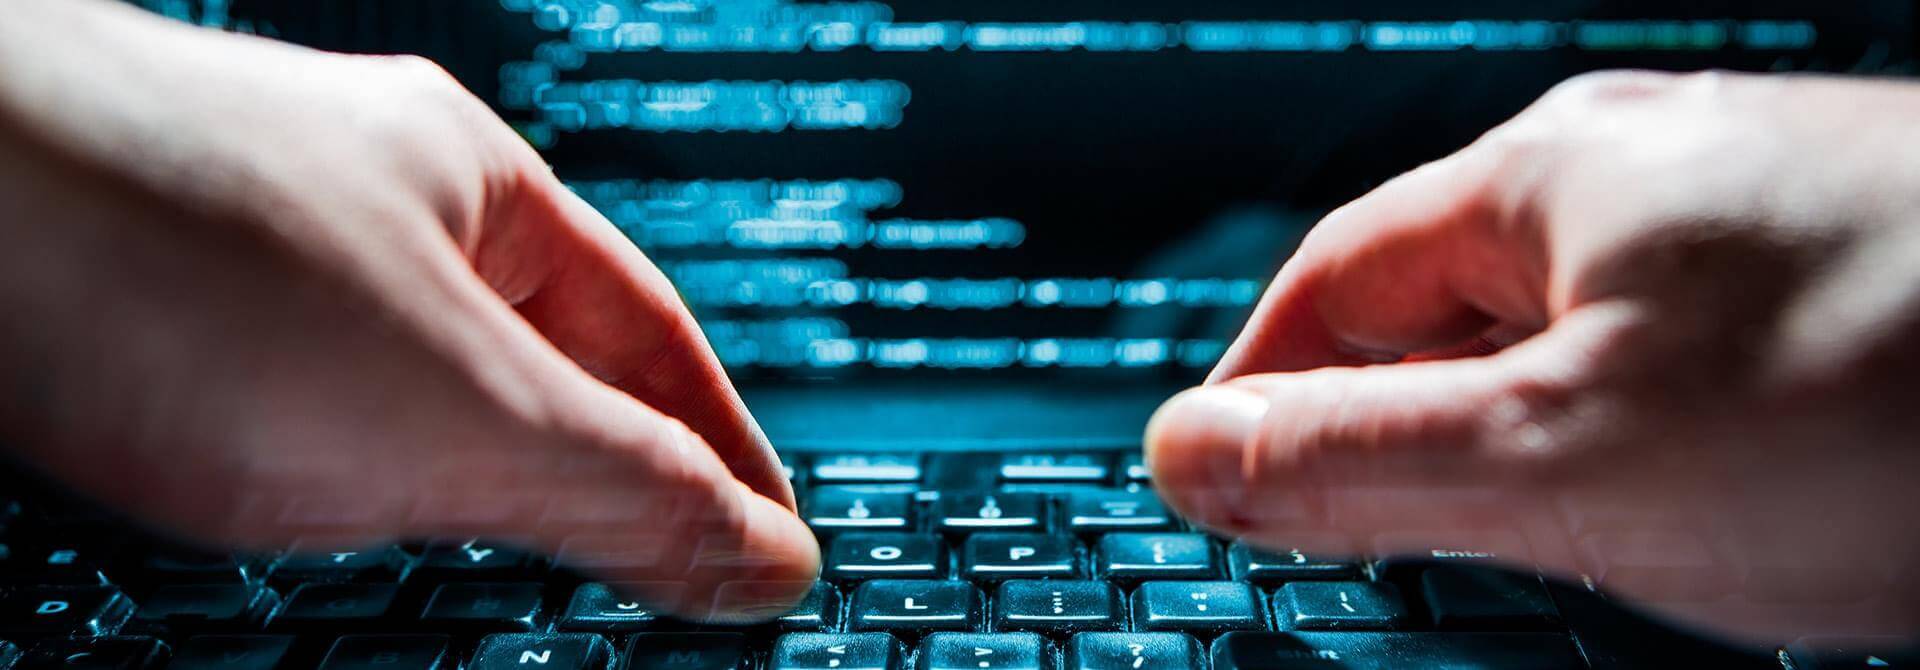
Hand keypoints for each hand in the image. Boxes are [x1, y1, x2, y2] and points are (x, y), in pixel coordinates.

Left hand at [0, 1, 814, 620]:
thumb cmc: (152, 247)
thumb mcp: (454, 414)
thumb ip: (623, 495)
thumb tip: (767, 566)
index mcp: (476, 190)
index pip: (657, 344)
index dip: (727, 457)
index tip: (773, 552)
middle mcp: (361, 204)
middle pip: (539, 361)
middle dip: (609, 472)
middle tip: (667, 576)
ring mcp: (240, 249)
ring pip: (405, 389)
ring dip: (472, 483)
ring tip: (523, 569)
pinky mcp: (132, 309)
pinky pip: (284, 411)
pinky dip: (338, 483)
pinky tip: (325, 523)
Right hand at [1147, 70, 1919, 640]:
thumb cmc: (1904, 399)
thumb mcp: (1572, 462)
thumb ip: (1357, 461)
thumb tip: (1189, 455)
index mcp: (1550, 174)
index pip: (1328, 286)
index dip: (1259, 397)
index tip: (1225, 495)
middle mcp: (1655, 166)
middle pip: (1450, 306)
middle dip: (1399, 429)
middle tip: (1385, 552)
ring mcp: (1768, 214)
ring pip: (1581, 341)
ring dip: (1534, 443)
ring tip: (1555, 547)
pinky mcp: (1862, 276)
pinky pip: (1696, 359)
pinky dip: (1657, 440)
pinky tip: (1710, 511)